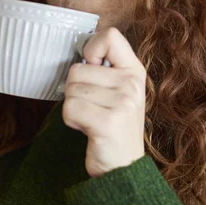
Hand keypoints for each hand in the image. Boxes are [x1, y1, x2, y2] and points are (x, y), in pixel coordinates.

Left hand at [62, 27, 145, 177]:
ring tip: (91, 119)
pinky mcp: (108, 121)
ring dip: (73, 107)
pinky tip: (86, 129)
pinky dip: (70, 120)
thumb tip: (80, 52)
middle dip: (75, 90)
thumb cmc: (114, 126)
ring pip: (71, 90)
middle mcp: (132, 83)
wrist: (124, 167)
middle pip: (78, 68)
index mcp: (135, 71)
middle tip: (93, 108)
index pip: (109, 37)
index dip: (91, 50)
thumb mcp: (120, 92)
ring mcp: (122, 102)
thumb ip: (106, 69)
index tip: (93, 69)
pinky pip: (70, 108)